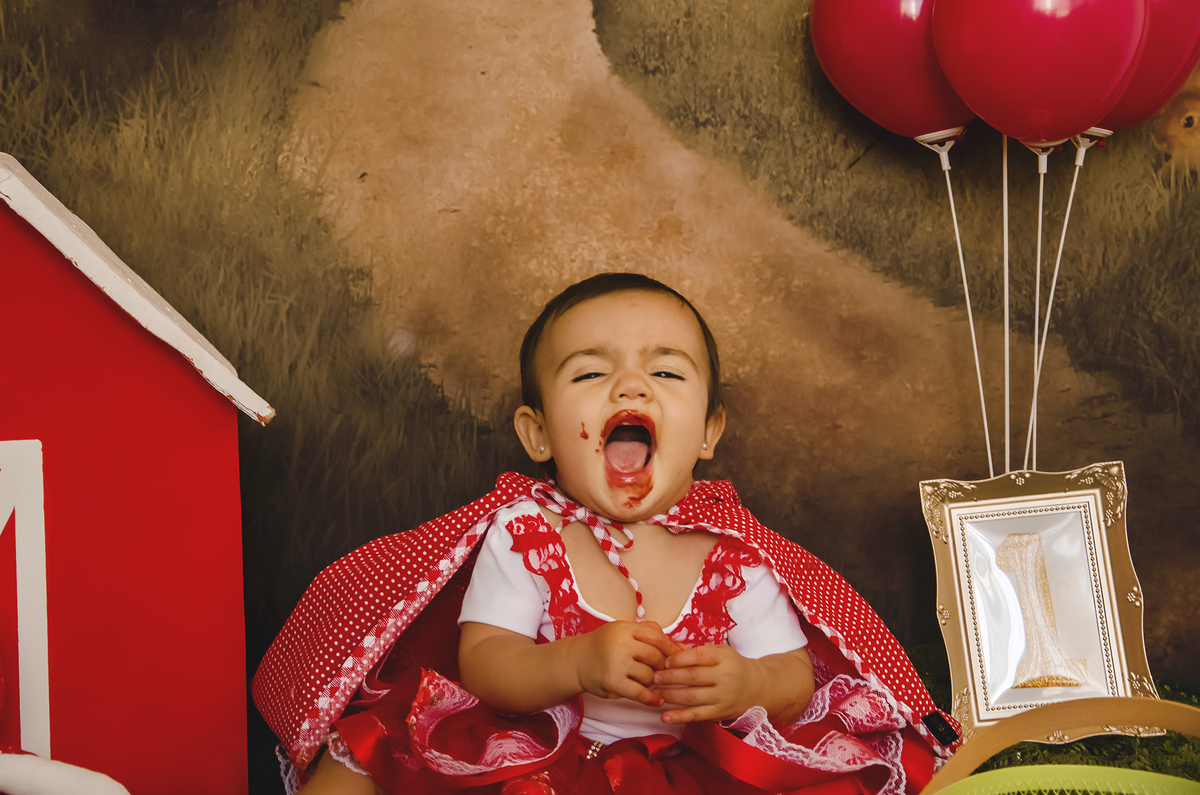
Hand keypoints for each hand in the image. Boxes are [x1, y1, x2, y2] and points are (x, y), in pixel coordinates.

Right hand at [575, 621, 681, 707]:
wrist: (577, 661)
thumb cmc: (606, 645)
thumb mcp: (625, 630)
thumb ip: (651, 634)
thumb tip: (682, 648)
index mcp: (625, 629)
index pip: (657, 637)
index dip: (671, 648)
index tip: (677, 657)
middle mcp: (621, 644)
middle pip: (655, 657)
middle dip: (661, 665)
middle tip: (660, 670)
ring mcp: (617, 664)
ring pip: (649, 676)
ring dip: (651, 680)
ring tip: (644, 679)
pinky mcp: (613, 683)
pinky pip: (639, 693)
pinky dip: (651, 698)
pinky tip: (658, 700)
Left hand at [653, 645, 813, 724]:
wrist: (758, 687)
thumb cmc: (733, 666)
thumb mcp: (720, 652)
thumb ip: (697, 651)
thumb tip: (671, 647)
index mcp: (724, 658)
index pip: (698, 657)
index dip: (679, 659)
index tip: (664, 661)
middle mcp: (725, 677)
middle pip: (693, 677)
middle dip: (670, 677)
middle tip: (654, 676)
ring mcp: (722, 697)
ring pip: (692, 697)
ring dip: (671, 696)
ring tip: (655, 692)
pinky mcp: (720, 713)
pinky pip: (697, 716)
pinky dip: (679, 717)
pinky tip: (664, 717)